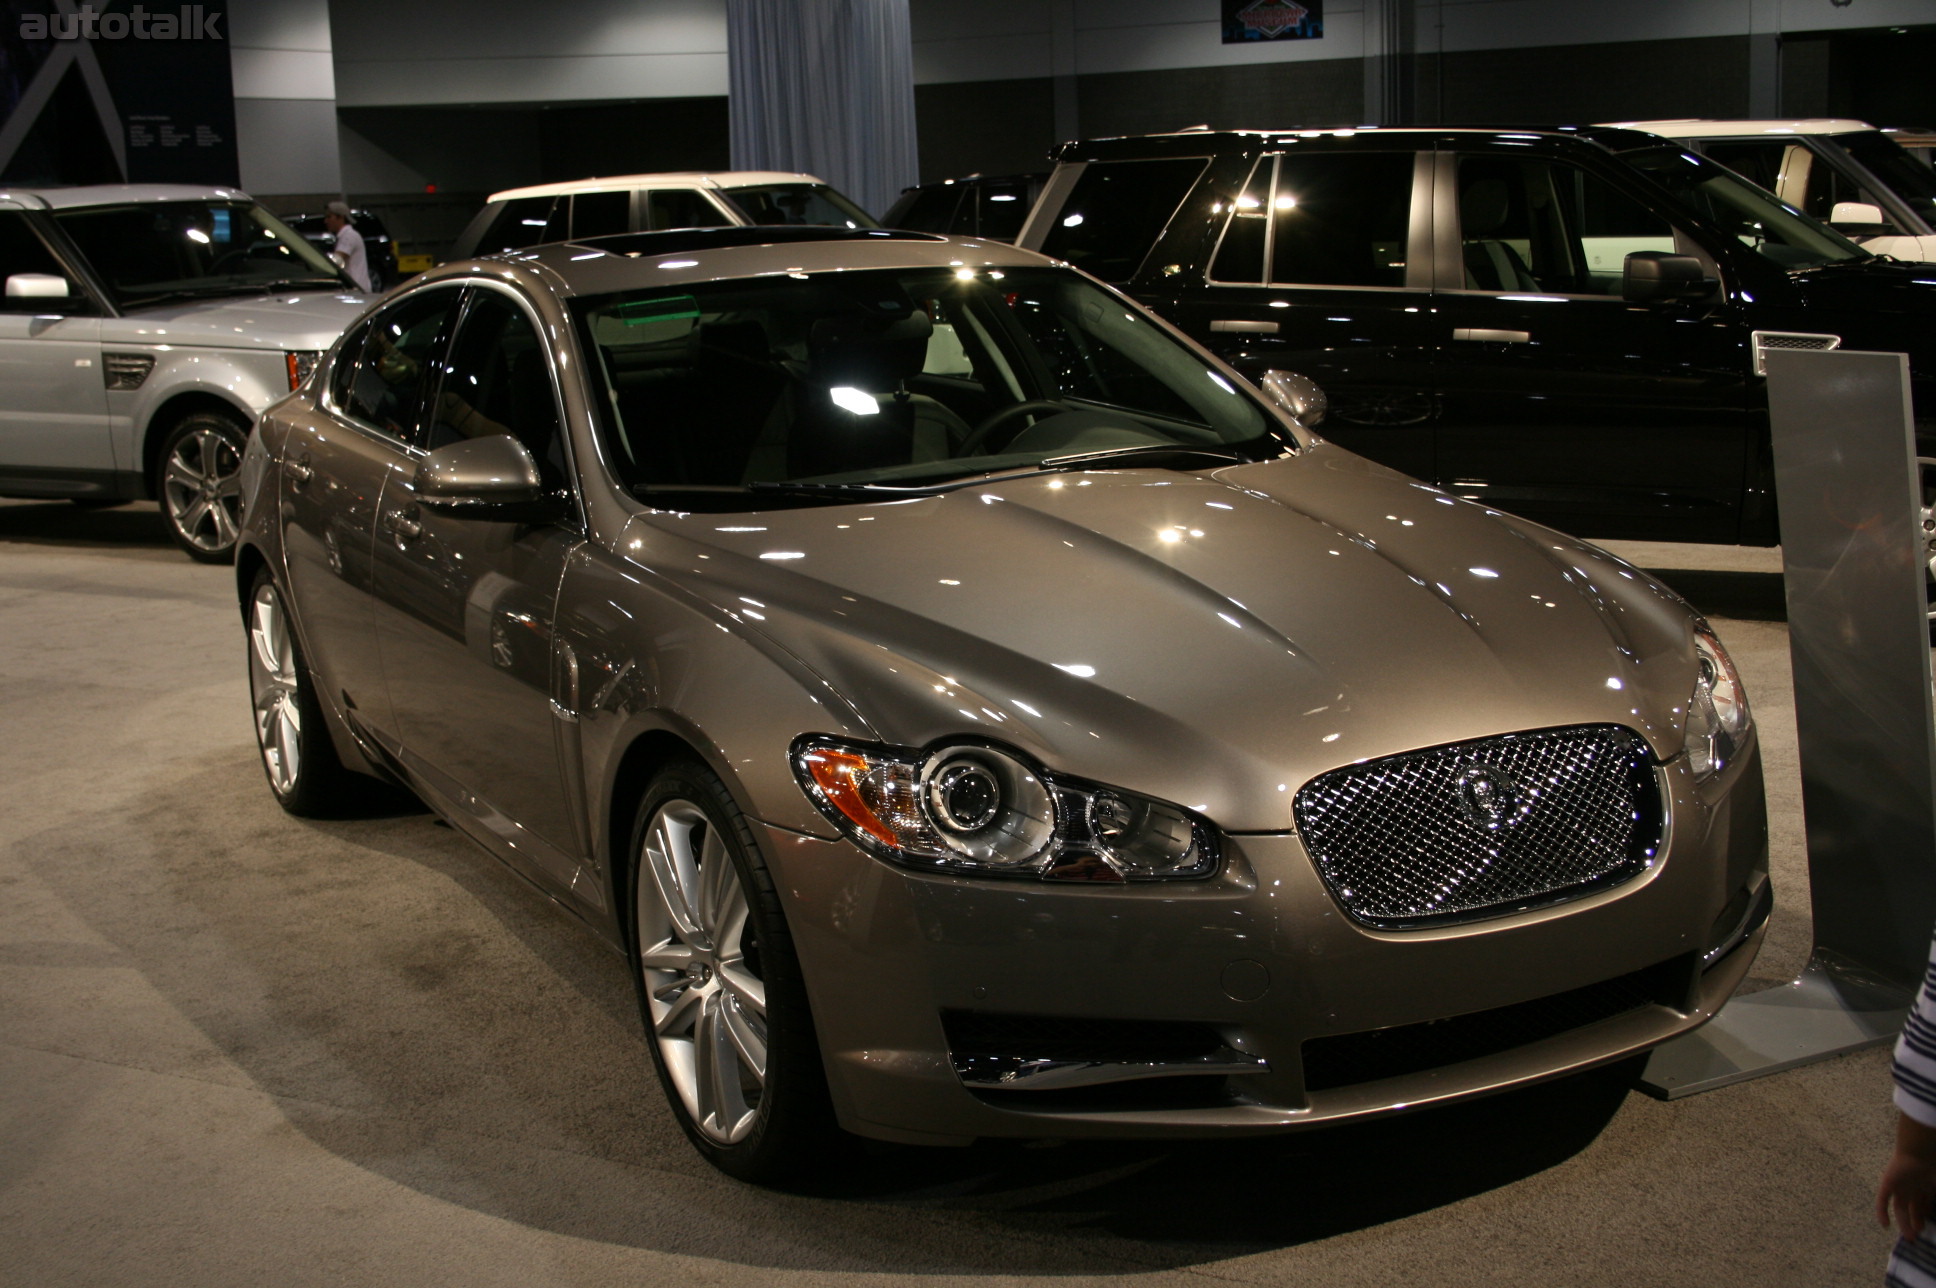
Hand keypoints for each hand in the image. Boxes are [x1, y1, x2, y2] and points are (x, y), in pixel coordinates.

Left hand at [1878, 1111, 1935, 1238]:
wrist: (1920, 1149)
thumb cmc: (1935, 1166)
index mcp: (1926, 1186)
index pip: (1924, 1205)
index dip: (1925, 1216)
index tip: (1928, 1229)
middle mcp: (1913, 1187)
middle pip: (1913, 1208)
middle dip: (1915, 1222)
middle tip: (1917, 1236)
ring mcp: (1900, 1186)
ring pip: (1900, 1208)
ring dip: (1904, 1223)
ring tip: (1910, 1236)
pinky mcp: (1888, 1184)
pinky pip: (1882, 1200)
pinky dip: (1882, 1212)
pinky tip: (1885, 1225)